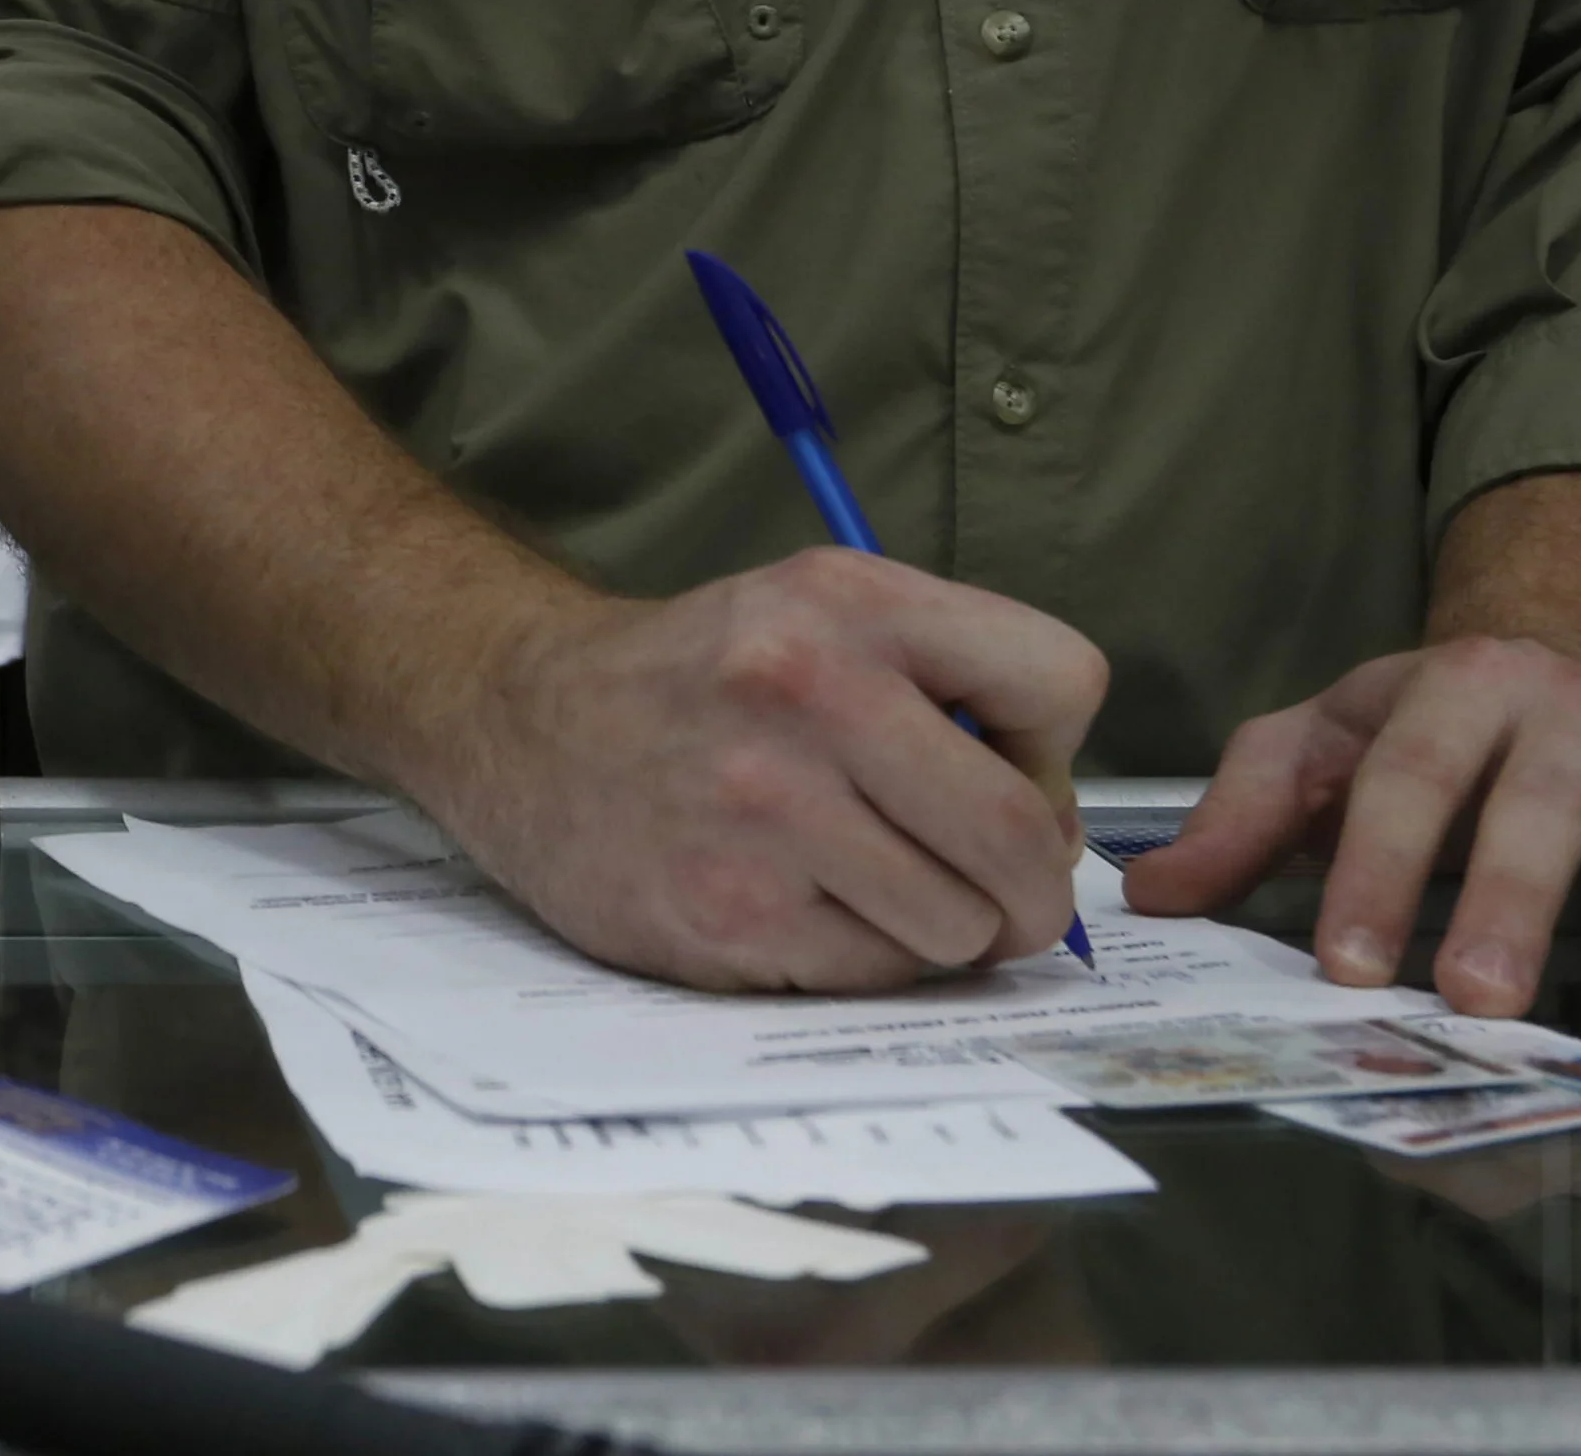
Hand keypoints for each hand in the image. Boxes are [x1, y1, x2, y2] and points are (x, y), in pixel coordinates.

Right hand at [409, 547, 1106, 992]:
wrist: (519, 722)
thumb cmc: (699, 679)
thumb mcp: (819, 610)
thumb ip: (949, 680)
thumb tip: (1059, 825)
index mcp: (848, 605)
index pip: (1061, 680)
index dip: (1054, 747)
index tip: (1007, 769)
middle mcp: (806, 695)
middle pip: (1021, 835)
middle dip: (1034, 888)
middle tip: (1005, 895)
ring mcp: (763, 812)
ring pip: (959, 926)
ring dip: (945, 931)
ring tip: (879, 890)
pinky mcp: (727, 914)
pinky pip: (875, 976)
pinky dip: (865, 962)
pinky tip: (805, 910)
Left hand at [1121, 637, 1580, 1026]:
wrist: (1554, 657)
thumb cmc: (1428, 728)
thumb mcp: (1325, 742)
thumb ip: (1246, 813)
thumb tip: (1151, 895)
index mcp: (1457, 688)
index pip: (1406, 780)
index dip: (1372, 869)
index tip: (1343, 962)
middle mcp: (1573, 717)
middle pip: (1542, 807)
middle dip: (1509, 901)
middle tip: (1478, 996)